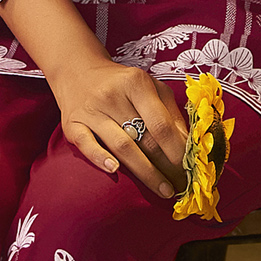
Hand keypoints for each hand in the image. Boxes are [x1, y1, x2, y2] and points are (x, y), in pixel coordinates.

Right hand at [48, 55, 188, 200]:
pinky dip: (100, 158)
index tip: (189, 167)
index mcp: (136, 83)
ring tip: (162, 189)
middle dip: (166, 167)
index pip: (160, 123)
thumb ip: (170, 112)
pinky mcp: (71, 124)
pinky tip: (115, 171)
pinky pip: (87, 145)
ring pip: (121, 146)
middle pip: (143, 139)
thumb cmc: (121, 83)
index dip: (176, 149)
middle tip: (181, 185)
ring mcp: (90, 111)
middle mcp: (112, 96)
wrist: (77, 70)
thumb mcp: (150, 87)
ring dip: (144, 172)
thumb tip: (188, 144)